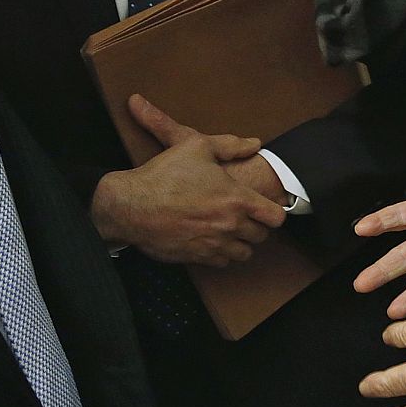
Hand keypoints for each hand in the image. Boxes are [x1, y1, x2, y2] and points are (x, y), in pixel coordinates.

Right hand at [90, 95, 286, 265]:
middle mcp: (230, 224)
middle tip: (246, 218)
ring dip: (241, 243)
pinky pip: (222, 262)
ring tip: (232, 231)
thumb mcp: (197, 146)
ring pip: (244, 253)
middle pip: (262, 235)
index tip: (266, 208)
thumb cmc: (163, 174)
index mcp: (237, 198)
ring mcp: (214, 243)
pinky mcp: (197, 257)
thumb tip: (254, 144)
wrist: (129, 205)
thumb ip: (230, 144)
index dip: (274, 211)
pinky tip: (214, 241)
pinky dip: (222, 254)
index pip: (276, 216)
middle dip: (257, 226)